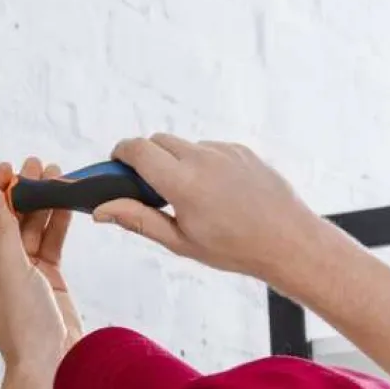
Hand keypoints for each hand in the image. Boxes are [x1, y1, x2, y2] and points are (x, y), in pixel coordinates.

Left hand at [0, 159, 82, 376]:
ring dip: (41, 203)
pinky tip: (64, 200)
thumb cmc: (24, 329)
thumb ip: (3, 230)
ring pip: (29, 227)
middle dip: (20, 192)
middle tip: (34, 166)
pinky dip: (56, 222)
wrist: (52, 362)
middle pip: (5, 219)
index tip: (7, 169)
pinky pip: (48, 241)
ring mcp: (20, 271)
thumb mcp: (11, 271)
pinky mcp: (44, 275)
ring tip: (53, 175)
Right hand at [93, 135, 332, 281]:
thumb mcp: (179, 240)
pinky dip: (201, 163)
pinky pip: (209, 149)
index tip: (116, 165)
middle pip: (157, 140)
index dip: (120, 153)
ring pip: (184, 144)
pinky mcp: (241, 150)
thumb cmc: (234, 247)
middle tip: (150, 189)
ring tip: (189, 196)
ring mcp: (224, 150)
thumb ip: (137, 219)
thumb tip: (101, 210)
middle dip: (146, 157)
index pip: (137, 149)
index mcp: (182, 182)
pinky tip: (214, 192)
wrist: (288, 241)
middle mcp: (202, 158)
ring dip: (175, 161)